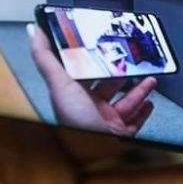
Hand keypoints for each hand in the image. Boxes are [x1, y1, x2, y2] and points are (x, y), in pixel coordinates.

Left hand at [29, 23, 156, 136]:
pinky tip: (149, 102)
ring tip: (149, 78)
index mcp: (73, 95)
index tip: (101, 45)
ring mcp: (105, 120)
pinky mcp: (120, 132)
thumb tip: (33, 31)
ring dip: (138, 89)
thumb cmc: (72, 122)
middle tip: (131, 60)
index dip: (92, 58)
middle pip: (108, 85)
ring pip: (125, 101)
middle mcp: (89, 107)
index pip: (83, 72)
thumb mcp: (59, 83)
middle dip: (121, 73)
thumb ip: (45, 57)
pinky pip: (135, 121)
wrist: (92, 153)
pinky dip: (144, 111)